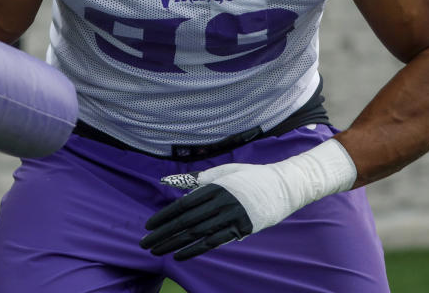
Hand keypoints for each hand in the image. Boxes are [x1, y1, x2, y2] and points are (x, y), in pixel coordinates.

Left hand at [140, 138, 356, 259]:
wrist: (284, 185)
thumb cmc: (250, 176)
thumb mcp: (224, 172)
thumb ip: (200, 179)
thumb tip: (173, 181)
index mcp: (213, 187)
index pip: (182, 205)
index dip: (163, 216)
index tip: (148, 226)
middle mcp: (220, 202)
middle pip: (185, 222)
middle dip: (163, 233)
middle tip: (145, 243)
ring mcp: (231, 216)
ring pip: (197, 234)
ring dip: (174, 244)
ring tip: (156, 251)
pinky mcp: (242, 229)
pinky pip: (214, 242)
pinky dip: (195, 250)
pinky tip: (180, 255)